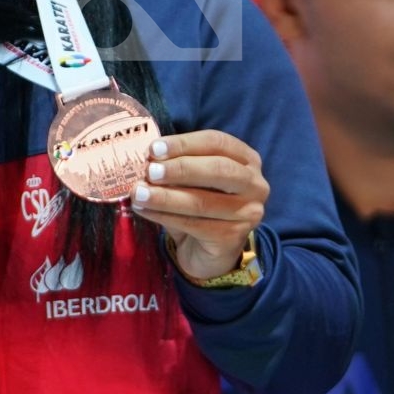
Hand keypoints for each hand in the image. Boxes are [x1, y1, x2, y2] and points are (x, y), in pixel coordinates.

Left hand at [130, 129, 267, 281]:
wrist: (207, 251)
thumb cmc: (197, 206)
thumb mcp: (190, 180)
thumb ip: (175, 166)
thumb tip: (146, 158)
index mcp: (246, 159)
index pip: (217, 142)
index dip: (185, 143)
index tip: (154, 148)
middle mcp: (255, 184)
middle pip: (218, 169)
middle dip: (180, 168)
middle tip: (149, 171)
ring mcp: (249, 212)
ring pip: (203, 201)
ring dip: (165, 197)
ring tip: (138, 193)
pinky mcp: (234, 237)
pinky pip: (195, 224)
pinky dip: (164, 216)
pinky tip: (144, 210)